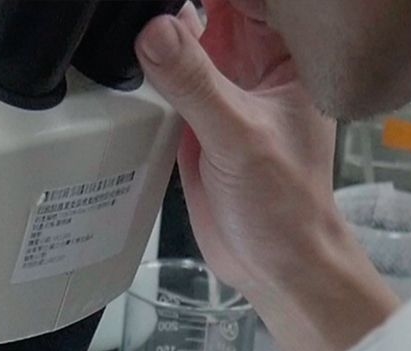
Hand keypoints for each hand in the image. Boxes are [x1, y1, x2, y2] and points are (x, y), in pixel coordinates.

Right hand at [138, 0, 396, 350]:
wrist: (273, 264)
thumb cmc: (286, 205)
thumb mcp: (239, 136)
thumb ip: (195, 82)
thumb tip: (154, 30)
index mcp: (287, 55)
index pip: (250, 0)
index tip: (180, 3)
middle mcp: (255, 63)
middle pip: (216, 8)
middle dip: (183, 7)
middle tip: (145, 11)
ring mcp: (224, 87)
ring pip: (186, 35)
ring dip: (160, 27)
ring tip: (128, 23)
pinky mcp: (193, 115)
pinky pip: (166, 75)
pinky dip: (145, 64)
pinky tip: (123, 56)